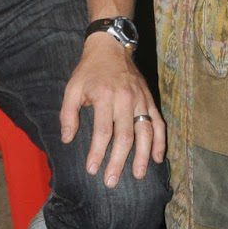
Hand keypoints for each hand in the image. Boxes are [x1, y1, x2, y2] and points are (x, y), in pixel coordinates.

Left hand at [59, 33, 166, 188]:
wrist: (111, 46)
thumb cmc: (89, 71)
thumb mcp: (72, 88)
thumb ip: (68, 114)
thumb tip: (67, 139)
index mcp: (105, 96)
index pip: (103, 130)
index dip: (98, 152)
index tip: (92, 170)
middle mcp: (125, 98)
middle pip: (125, 136)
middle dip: (119, 161)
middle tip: (112, 181)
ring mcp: (141, 100)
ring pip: (145, 132)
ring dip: (143, 156)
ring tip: (139, 175)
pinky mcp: (149, 99)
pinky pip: (158, 123)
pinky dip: (159, 141)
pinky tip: (157, 158)